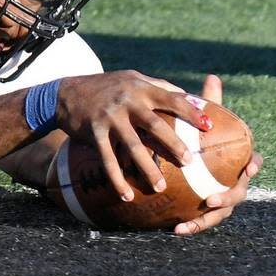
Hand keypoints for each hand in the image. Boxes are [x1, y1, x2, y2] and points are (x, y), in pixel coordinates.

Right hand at [55, 70, 212, 203]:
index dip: (191, 112)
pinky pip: (108, 160)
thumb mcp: (132, 79)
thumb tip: (191, 98)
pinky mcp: (94, 132)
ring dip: (147, 168)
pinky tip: (127, 196)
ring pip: (132, 146)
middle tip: (189, 162)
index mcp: (139, 87)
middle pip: (154, 124)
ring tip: (161, 187)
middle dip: (173, 144)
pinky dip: (117, 179)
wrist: (67, 93)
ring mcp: (109, 117)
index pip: (171, 99)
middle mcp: (125, 101)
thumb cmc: (108, 87)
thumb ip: (159, 87)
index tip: (209, 127)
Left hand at [173, 74, 261, 235]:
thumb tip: (213, 76)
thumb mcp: (201, 119)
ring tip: (189, 223)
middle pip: (238, 192)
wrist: (189, 157)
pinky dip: (192, 226)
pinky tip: (176, 229)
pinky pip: (202, 221)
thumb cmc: (199, 135)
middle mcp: (234, 181)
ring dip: (206, 220)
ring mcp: (222, 198)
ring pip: (221, 213)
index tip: (250, 165)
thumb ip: (208, 102)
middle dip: (227, 196)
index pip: (252, 161)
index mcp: (237, 159)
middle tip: (212, 197)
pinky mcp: (206, 210)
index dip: (254, 164)